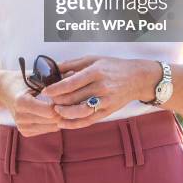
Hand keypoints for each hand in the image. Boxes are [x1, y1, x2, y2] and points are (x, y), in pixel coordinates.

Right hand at [0, 70, 73, 136]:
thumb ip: (54, 76)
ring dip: (61, 118)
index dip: (61, 103)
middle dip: (64, 111)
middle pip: (52, 120)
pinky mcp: (24, 132)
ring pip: (52, 127)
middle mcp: (20, 117)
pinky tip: (56, 112)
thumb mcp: (36, 75)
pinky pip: (47, 130)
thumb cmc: (22, 79)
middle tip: (73, 101)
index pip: (50, 110)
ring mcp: (22, 126)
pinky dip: (54, 122)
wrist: (5, 90)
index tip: (68, 96)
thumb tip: (73, 73)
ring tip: (66, 106)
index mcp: (22, 102)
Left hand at [42, 56, 159, 128]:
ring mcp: (105, 101)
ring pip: (79, 111)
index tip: (45, 90)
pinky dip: (73, 124)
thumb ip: (73, 63)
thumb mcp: (94, 59)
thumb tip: (55, 68)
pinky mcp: (107, 112)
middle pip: (73, 98)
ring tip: (55, 110)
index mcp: (96, 72)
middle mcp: (100, 87)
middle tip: (48, 100)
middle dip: (57, 100)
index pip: (72, 83)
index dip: (56, 88)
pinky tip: (63, 123)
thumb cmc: (113, 66)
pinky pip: (88, 121)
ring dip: (63, 113)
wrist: (137, 78)